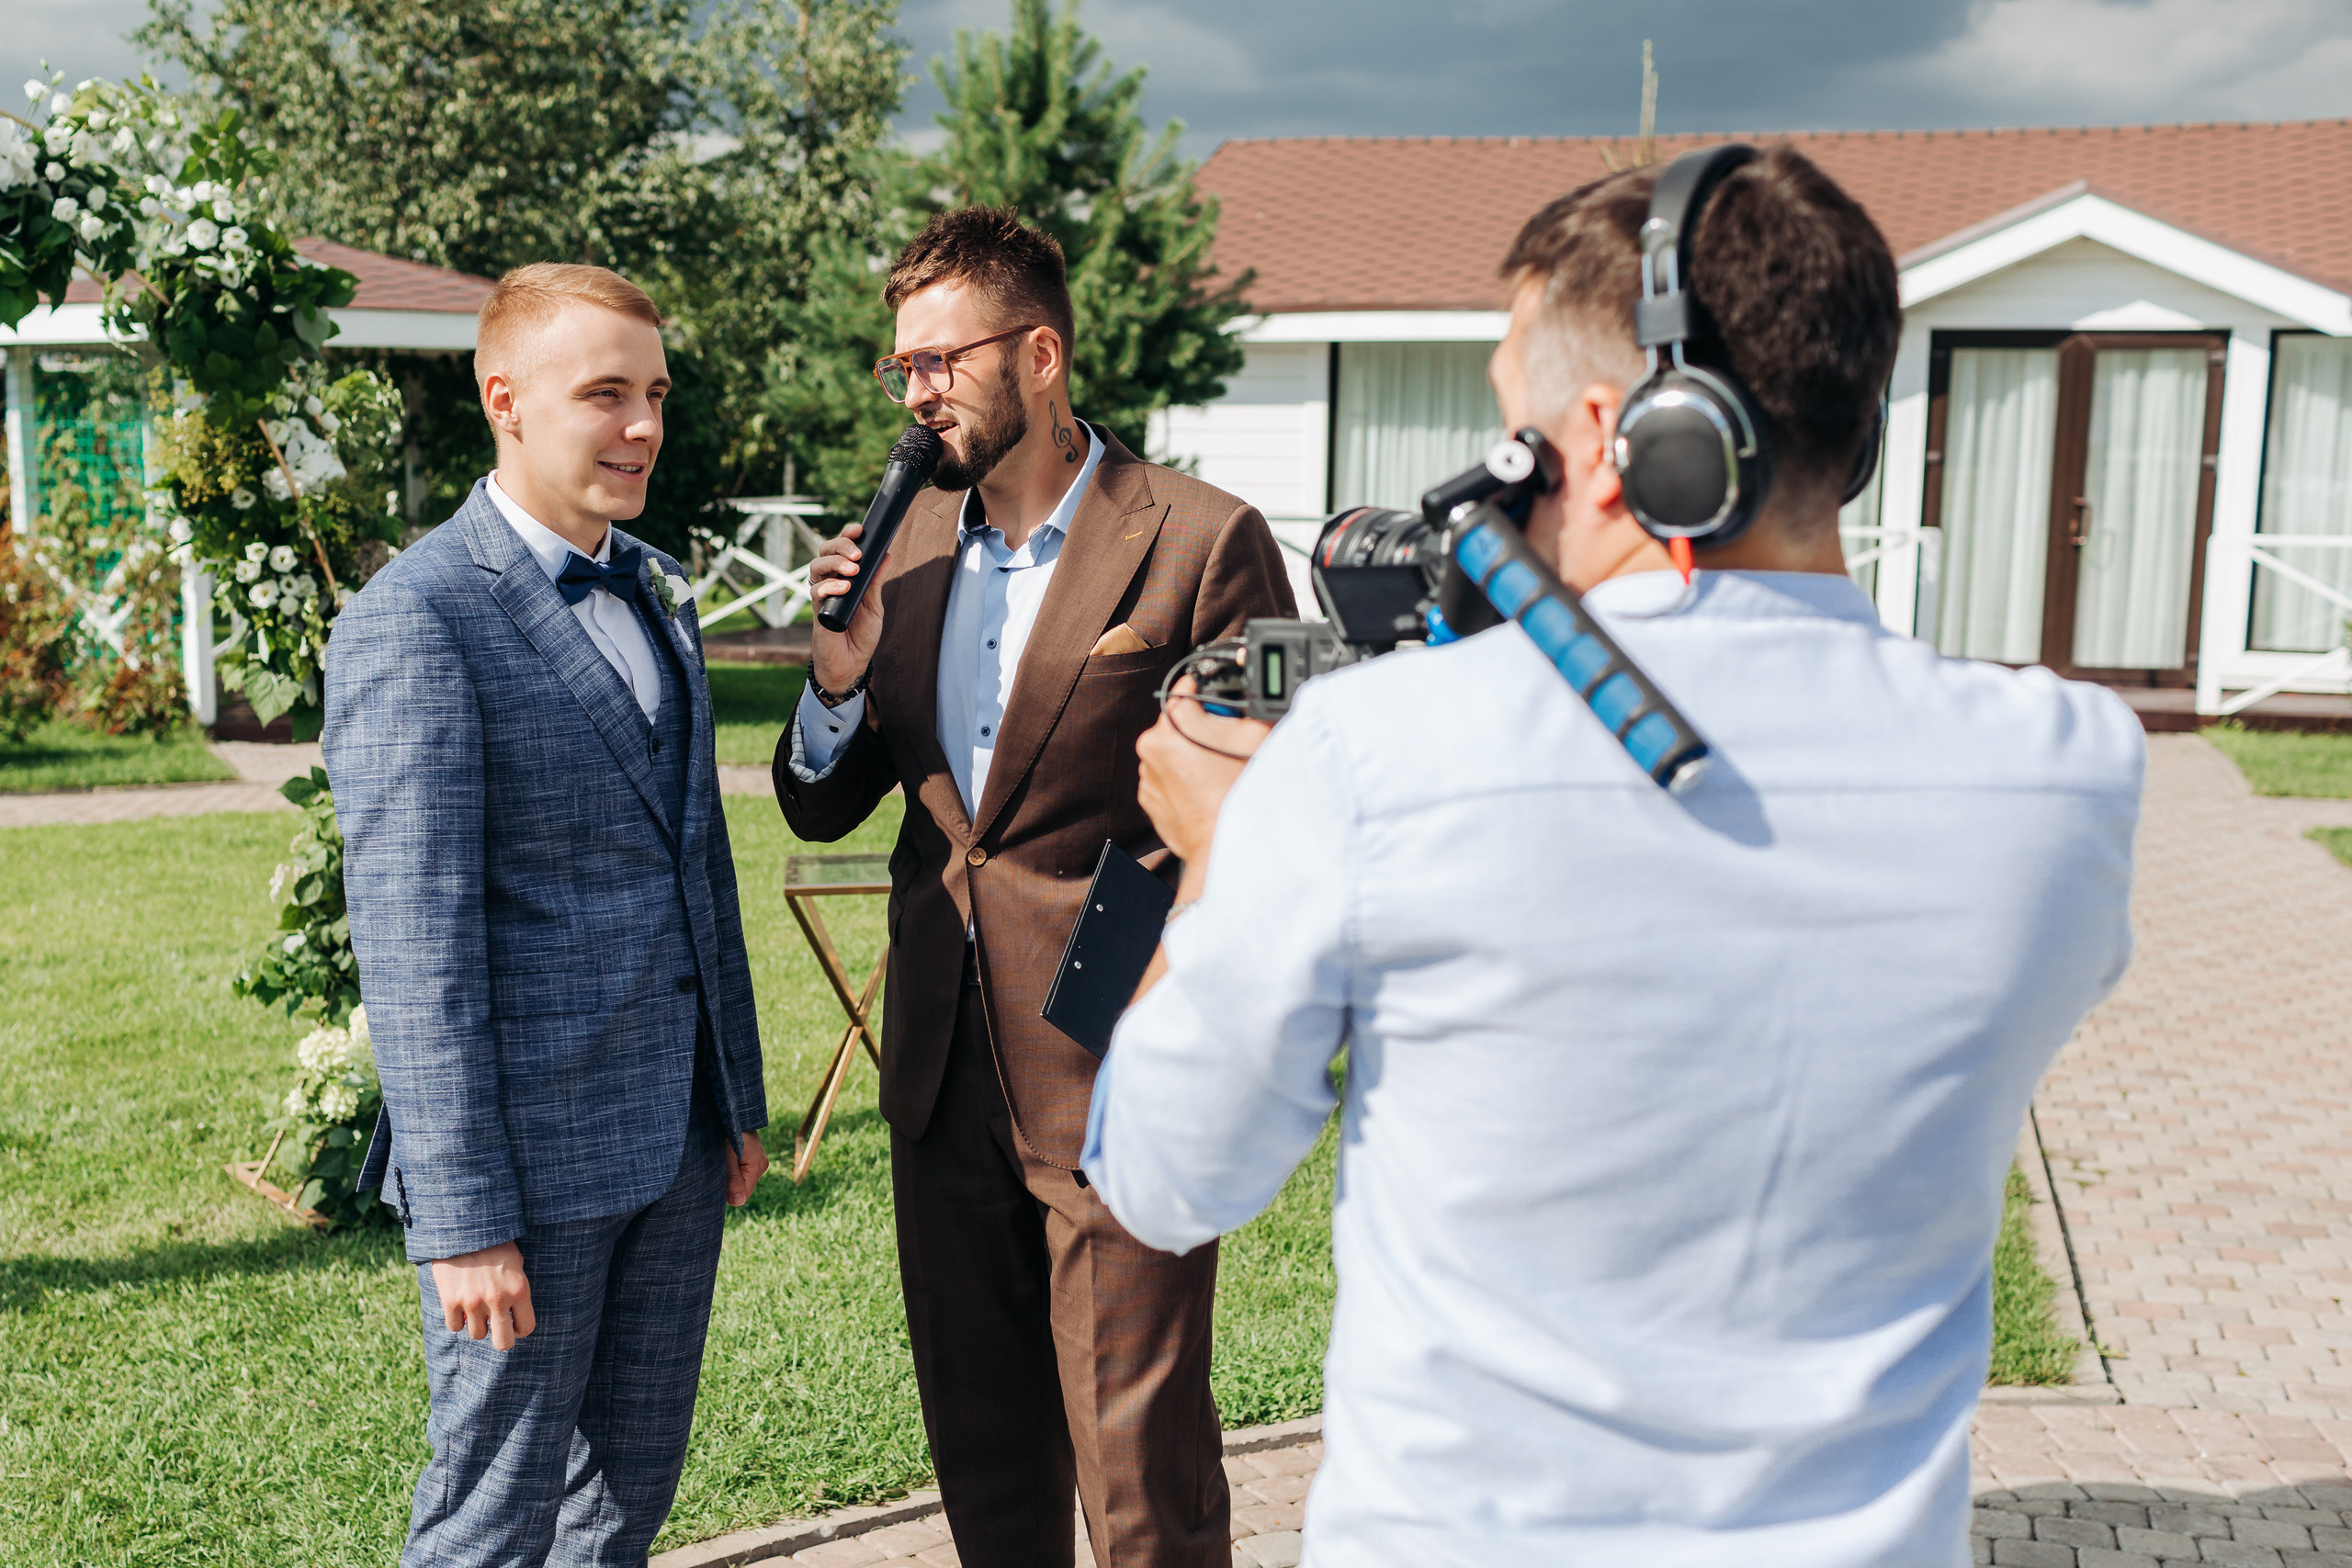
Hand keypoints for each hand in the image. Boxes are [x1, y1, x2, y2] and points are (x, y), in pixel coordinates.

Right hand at [431, 1241, 534, 1350]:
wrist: (462, 1228)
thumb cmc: (493, 1243)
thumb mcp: (515, 1262)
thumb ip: (517, 1288)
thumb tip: (516, 1313)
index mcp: (519, 1289)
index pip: (526, 1328)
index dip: (519, 1328)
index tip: (513, 1323)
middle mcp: (497, 1299)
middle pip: (503, 1343)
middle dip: (500, 1338)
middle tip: (495, 1327)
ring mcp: (473, 1302)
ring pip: (477, 1335)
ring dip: (476, 1324)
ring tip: (476, 1306)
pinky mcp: (450, 1301)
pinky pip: (455, 1326)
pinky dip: (456, 1319)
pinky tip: (459, 1303)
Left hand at [724, 1130, 767, 1205]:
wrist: (733, 1112)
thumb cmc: (728, 1131)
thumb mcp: (728, 1156)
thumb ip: (733, 1179)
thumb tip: (738, 1202)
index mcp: (758, 1167)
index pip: (743, 1194)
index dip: (728, 1192)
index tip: (717, 1179)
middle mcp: (761, 1165)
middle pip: (743, 1188)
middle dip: (729, 1184)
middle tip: (717, 1169)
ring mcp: (758, 1161)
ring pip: (741, 1180)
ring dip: (730, 1176)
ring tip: (722, 1162)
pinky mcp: (753, 1158)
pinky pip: (742, 1172)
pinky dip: (732, 1170)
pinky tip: (726, 1160)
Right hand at [810, 524, 884, 694]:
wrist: (851, 665)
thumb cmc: (860, 635)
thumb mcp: (874, 606)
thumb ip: (876, 581)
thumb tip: (887, 555)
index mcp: (844, 577)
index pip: (840, 549)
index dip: (847, 536)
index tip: (859, 529)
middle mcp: (830, 582)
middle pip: (824, 551)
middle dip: (840, 545)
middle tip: (857, 554)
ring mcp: (822, 595)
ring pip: (816, 566)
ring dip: (834, 563)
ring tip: (852, 569)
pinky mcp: (818, 611)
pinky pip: (816, 591)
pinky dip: (829, 586)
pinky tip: (843, 588)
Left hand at [1136, 674, 1273, 874]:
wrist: (1223, 843)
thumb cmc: (1240, 793)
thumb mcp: (1256, 737)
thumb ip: (1246, 708)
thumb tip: (1246, 699)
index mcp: (1173, 723)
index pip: (1184, 689)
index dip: (1204, 691)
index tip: (1215, 700)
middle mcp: (1152, 745)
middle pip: (1176, 721)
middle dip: (1198, 727)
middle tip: (1224, 743)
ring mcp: (1146, 773)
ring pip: (1169, 750)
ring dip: (1188, 754)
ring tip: (1215, 772)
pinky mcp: (1148, 797)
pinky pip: (1164, 776)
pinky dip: (1180, 778)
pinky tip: (1203, 789)